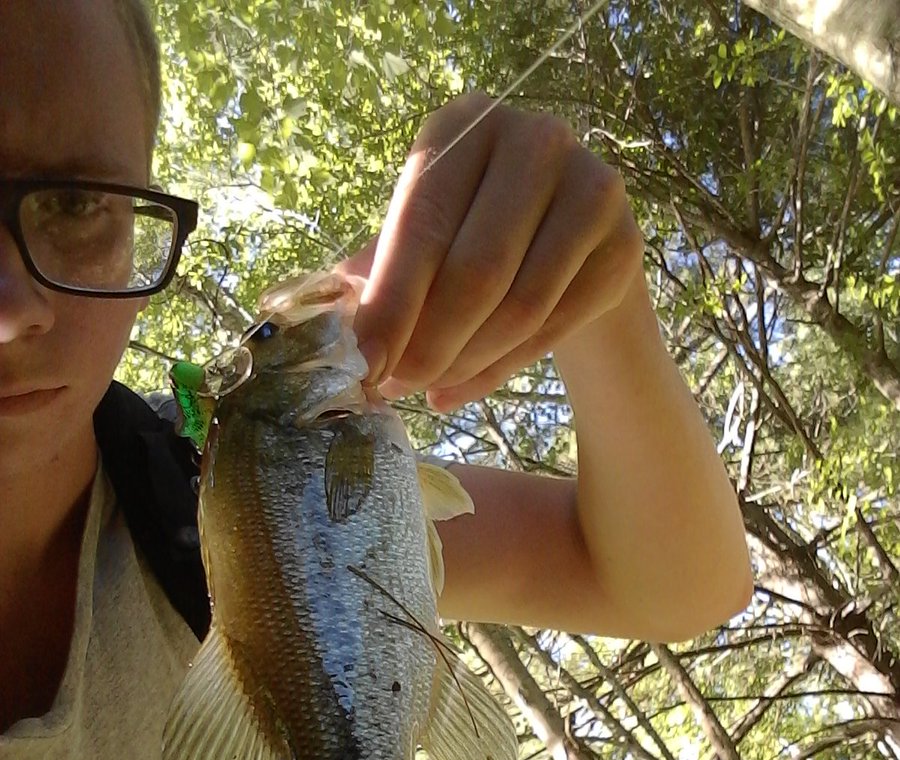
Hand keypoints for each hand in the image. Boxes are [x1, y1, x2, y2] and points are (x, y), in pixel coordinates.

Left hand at [336, 93, 643, 410]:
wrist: (567, 240)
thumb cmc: (472, 230)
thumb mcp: (423, 233)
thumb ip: (382, 268)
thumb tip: (338, 318)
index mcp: (465, 125)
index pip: (422, 224)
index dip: (391, 304)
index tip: (364, 362)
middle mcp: (534, 140)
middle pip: (477, 271)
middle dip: (429, 344)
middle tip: (398, 386)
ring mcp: (591, 187)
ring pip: (521, 308)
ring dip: (465, 363)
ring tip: (429, 389)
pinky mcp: (624, 245)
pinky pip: (553, 329)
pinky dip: (500, 370)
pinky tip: (462, 389)